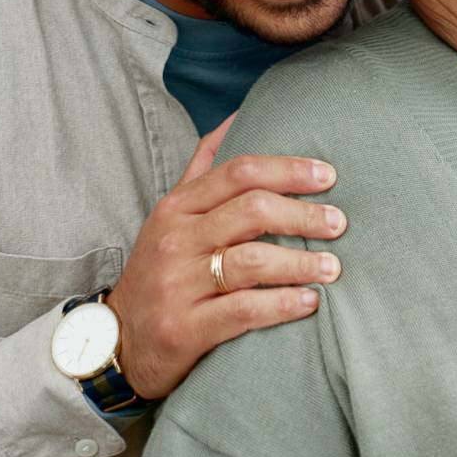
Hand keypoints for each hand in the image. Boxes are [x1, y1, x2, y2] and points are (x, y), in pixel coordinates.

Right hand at [104, 113, 346, 398]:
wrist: (117, 341)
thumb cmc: (159, 270)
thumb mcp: (170, 215)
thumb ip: (203, 168)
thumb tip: (238, 116)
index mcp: (177, 208)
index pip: (239, 173)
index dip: (289, 170)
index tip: (329, 176)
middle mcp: (176, 240)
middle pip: (252, 211)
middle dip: (303, 214)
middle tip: (339, 223)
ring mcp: (178, 284)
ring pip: (252, 261)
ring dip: (301, 262)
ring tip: (332, 267)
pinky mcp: (184, 328)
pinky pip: (243, 311)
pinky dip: (282, 305)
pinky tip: (309, 302)